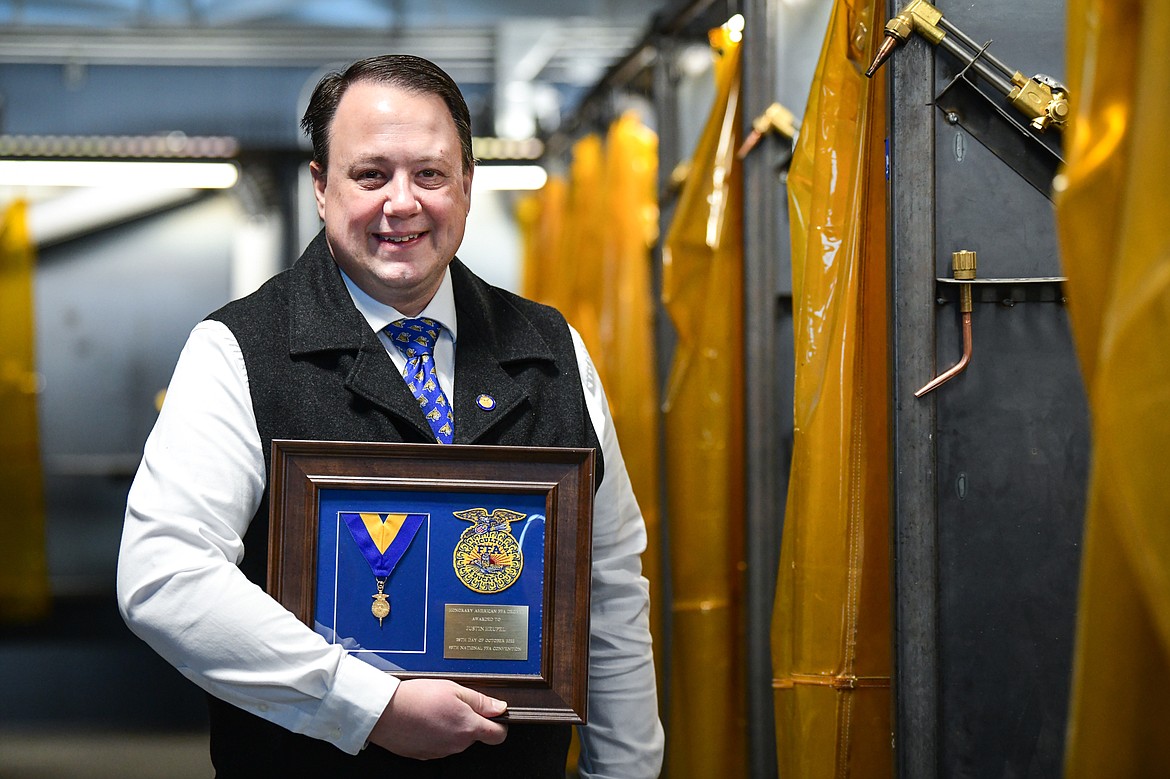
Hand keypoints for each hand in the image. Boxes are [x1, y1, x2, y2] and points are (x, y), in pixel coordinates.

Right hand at [367, 678, 507, 759]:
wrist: (385, 712)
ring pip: (456, 740)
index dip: (499, 724)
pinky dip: (436, 733)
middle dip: (469, 720)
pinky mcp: (425, 755)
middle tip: (454, 703)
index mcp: (468, 727)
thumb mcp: (454, 688)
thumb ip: (480, 701)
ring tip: (435, 709)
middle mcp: (457, 744)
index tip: (494, 715)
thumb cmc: (417, 698)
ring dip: (451, 726)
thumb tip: (499, 708)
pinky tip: (425, 719)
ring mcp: (440, 752)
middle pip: (474, 735)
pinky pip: (439, 744)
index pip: (498, 735)